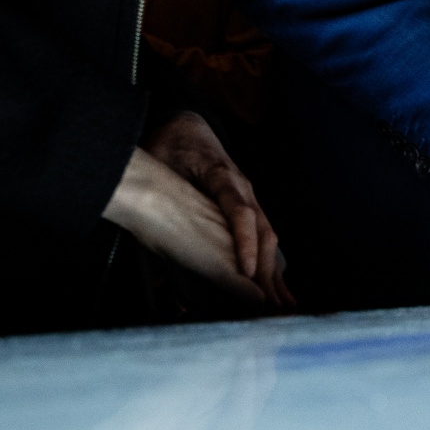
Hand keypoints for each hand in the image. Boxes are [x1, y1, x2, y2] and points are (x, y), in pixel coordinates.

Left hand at [103, 111, 293, 307]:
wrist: (186, 126)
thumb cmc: (171, 145)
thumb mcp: (160, 160)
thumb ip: (160, 185)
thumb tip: (149, 214)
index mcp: (223, 176)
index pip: (240, 212)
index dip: (245, 243)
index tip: (247, 272)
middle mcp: (243, 188)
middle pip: (263, 230)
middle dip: (268, 268)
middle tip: (270, 304)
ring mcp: (249, 197)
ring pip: (268, 235)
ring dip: (274, 269)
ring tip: (281, 303)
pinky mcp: (247, 206)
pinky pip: (264, 235)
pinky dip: (272, 261)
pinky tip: (277, 286)